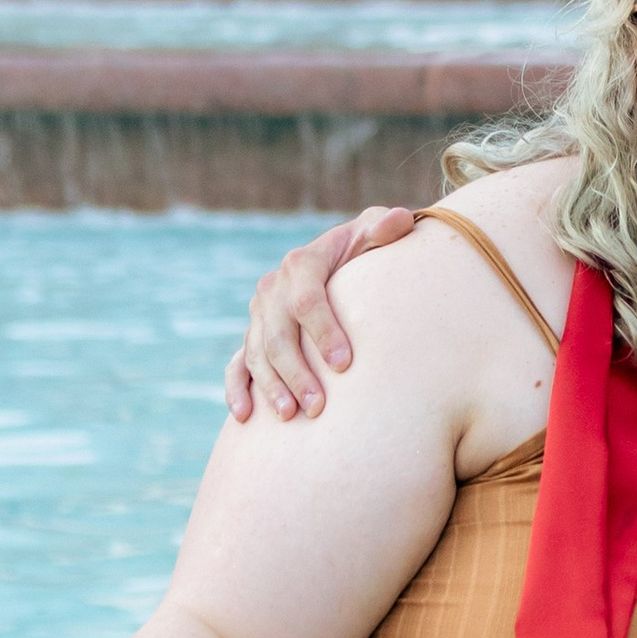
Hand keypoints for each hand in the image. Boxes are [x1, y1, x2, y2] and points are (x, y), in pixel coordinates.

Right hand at [223, 205, 416, 419]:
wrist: (337, 260)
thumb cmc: (364, 250)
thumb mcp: (373, 233)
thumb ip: (384, 229)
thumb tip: (400, 220)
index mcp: (302, 263)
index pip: (307, 299)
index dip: (323, 331)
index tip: (344, 364)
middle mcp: (273, 289)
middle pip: (278, 335)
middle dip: (296, 372)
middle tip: (317, 407)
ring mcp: (259, 315)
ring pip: (256, 354)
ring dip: (270, 387)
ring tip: (289, 415)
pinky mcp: (252, 337)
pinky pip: (237, 365)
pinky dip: (236, 389)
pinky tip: (244, 417)